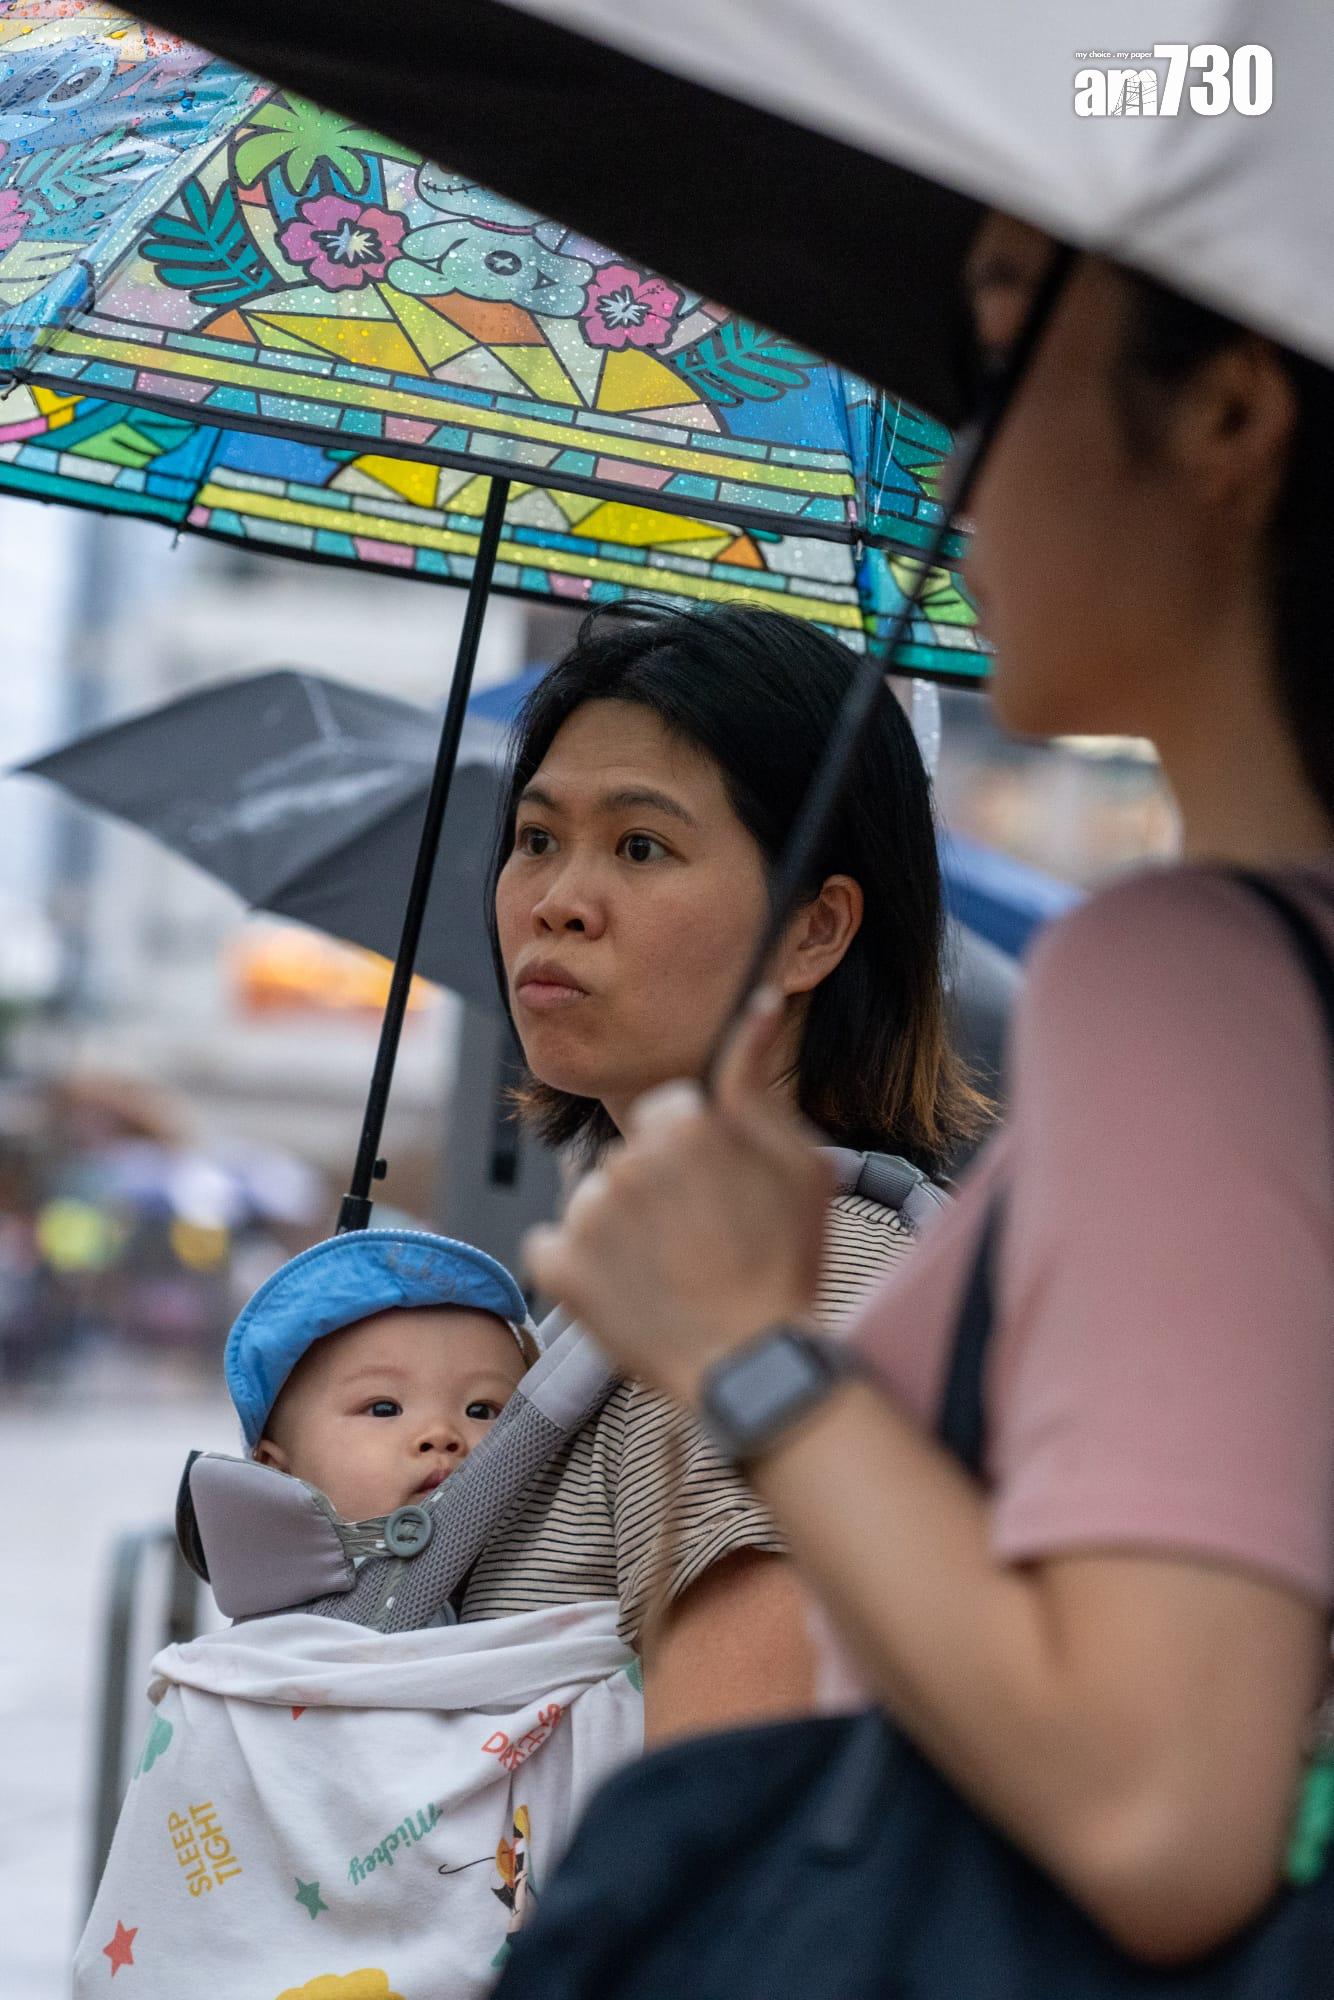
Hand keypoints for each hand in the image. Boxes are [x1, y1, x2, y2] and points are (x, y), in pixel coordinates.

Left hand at [524, 988, 834, 1404]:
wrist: (751, 1367)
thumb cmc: (785, 1266)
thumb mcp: (799, 1165)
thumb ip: (758, 1085)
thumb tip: (750, 1010)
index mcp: (682, 1124)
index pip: (669, 1113)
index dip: (695, 1156)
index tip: (716, 1195)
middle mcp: (624, 1158)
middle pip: (631, 1159)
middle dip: (658, 1191)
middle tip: (699, 1242)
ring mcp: (586, 1214)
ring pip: (594, 1203)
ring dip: (620, 1232)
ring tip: (668, 1274)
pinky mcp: (557, 1266)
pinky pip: (554, 1250)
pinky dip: (581, 1273)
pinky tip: (626, 1294)